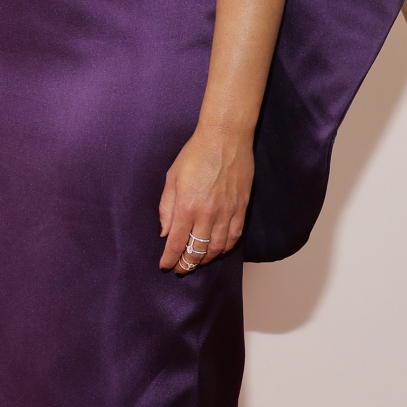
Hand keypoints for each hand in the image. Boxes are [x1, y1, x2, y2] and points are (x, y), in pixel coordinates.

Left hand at [158, 125, 253, 273]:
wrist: (225, 137)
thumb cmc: (195, 153)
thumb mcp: (172, 177)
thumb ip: (166, 207)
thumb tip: (164, 232)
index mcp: (186, 206)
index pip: (176, 243)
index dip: (170, 259)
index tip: (165, 266)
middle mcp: (207, 213)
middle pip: (197, 250)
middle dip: (187, 264)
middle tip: (181, 268)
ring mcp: (227, 212)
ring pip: (217, 248)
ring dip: (206, 259)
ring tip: (197, 261)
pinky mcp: (241, 207)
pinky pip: (235, 236)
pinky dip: (226, 248)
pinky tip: (218, 250)